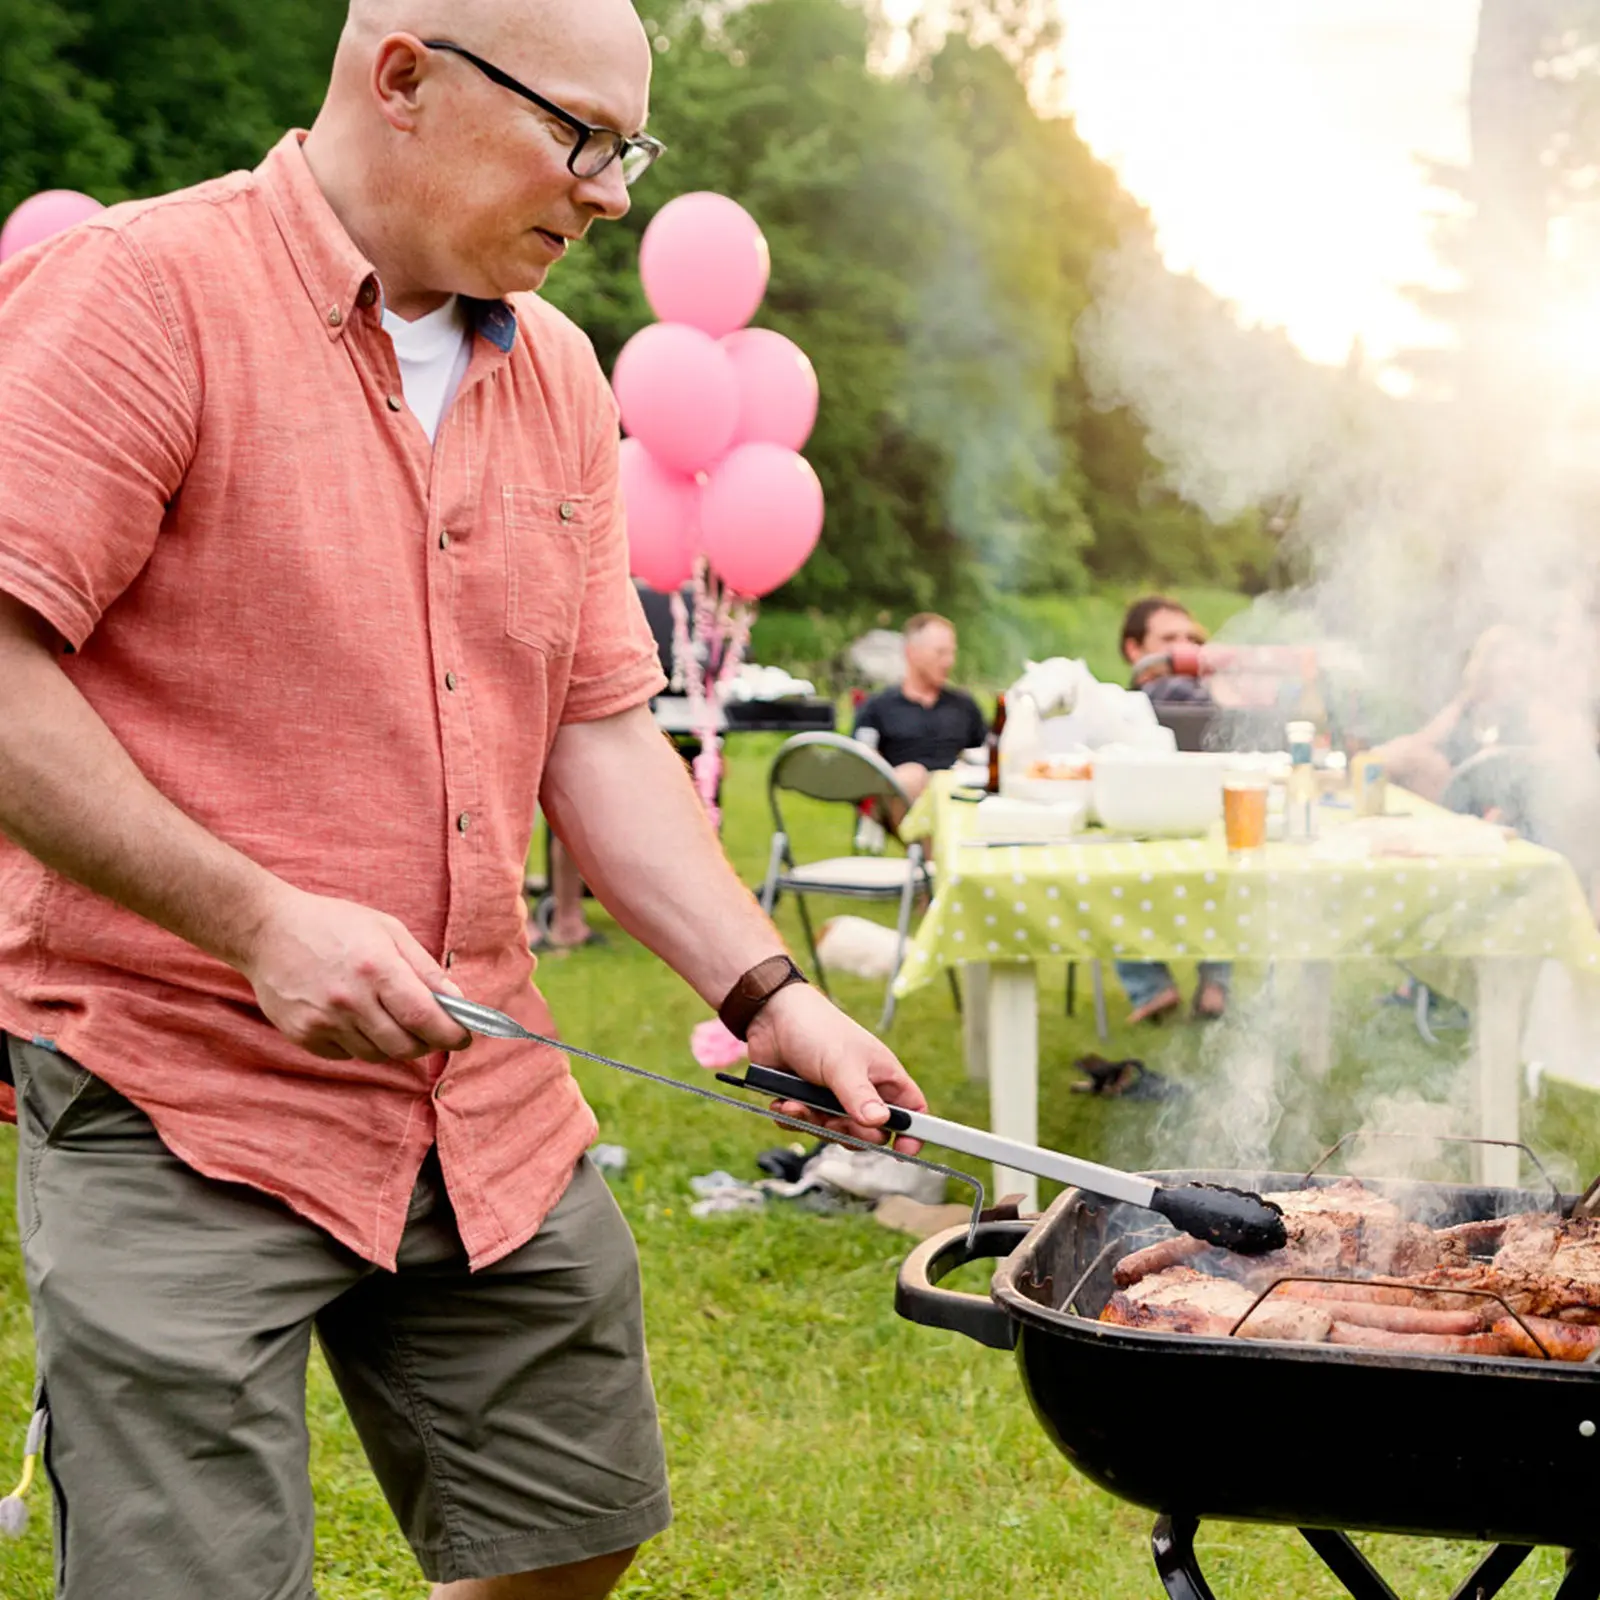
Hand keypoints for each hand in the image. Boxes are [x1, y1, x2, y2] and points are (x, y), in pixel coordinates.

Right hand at [238, 883, 470, 1062]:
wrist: (267, 930)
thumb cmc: (333, 924)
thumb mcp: (388, 930)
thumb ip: (425, 968)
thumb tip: (456, 1001)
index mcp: (376, 968)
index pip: (424, 1017)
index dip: (451, 1034)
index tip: (463, 1038)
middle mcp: (350, 1000)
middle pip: (405, 1045)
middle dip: (427, 1043)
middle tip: (432, 1030)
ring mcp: (323, 1021)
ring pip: (378, 1055)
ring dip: (395, 1044)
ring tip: (391, 1017)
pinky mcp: (304, 1035)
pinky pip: (348, 1055)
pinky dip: (362, 1044)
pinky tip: (357, 1019)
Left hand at [745, 983, 926, 1153]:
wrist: (770, 1016)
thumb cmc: (816, 1029)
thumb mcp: (841, 1063)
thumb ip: (859, 1095)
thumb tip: (880, 1123)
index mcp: (883, 1076)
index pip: (912, 1110)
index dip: (913, 1132)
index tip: (904, 1151)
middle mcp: (862, 1090)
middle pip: (871, 1133)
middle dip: (850, 1132)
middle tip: (835, 1120)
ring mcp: (833, 1099)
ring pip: (835, 1133)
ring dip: (814, 1124)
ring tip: (798, 1104)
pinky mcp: (807, 1102)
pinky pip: (806, 1127)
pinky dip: (793, 1119)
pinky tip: (784, 1103)